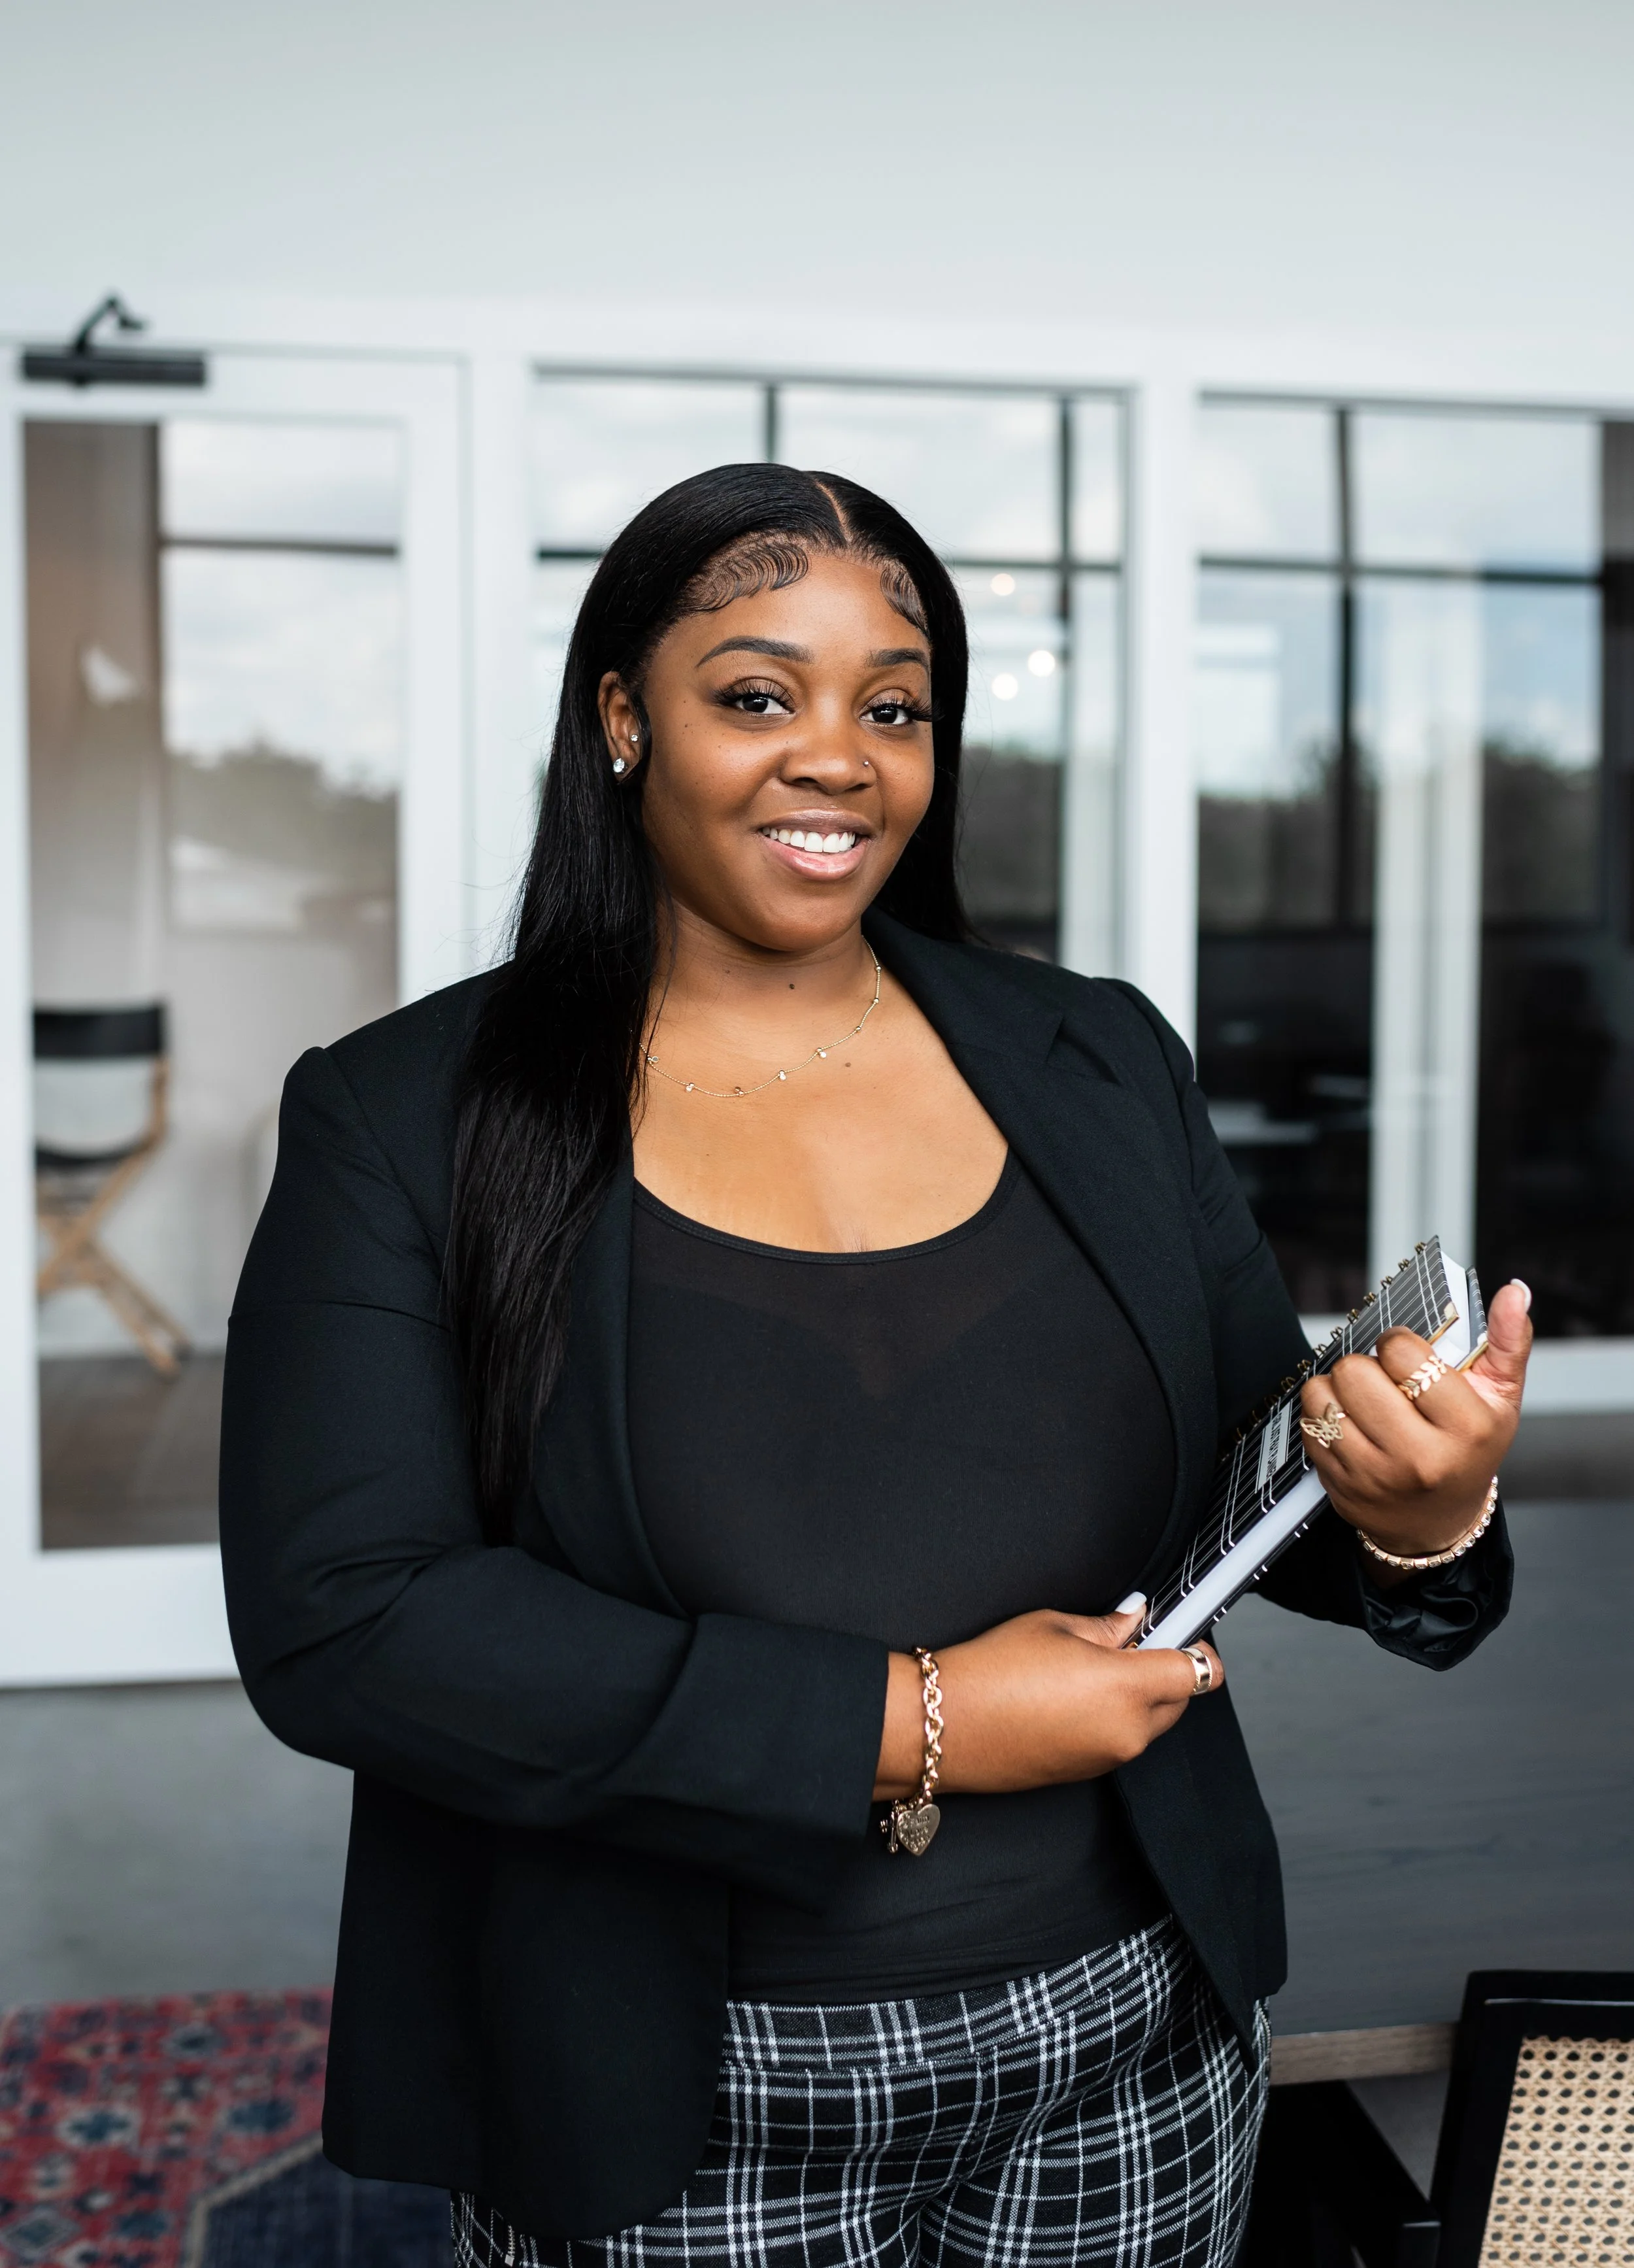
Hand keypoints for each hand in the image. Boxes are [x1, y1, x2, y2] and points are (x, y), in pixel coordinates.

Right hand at [872, 1606, 1220, 1798]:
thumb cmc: (992, 1670)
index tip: (1182, 1631)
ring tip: (1086, 1671)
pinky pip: (1120, 1741)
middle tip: (1126, 1644)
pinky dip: (1112, 1720)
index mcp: (1127, 1688)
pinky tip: (1069, 1699)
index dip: (1197, 1647)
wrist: (945, 1726)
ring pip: (1150, 1723)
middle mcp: (1128, 1731)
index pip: (1199, 1672)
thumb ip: (1108, 1626)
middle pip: (1180, 1699)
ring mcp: (1109, 1758)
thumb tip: (1135, 1621)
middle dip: (1165, 1671)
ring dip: (1137, 1697)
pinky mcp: (1087, 1774)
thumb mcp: (1054, 1625)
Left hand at [1297, 1278, 1531, 1569]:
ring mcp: (1375, 1476)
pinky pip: (1308, 1424)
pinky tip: (1352, 1426)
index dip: (1398, 1343)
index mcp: (1466, 1428)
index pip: (1403, 1353)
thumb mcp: (1500, 1398)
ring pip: (1323, 1394)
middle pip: (1355, 1371)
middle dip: (1366, 1366)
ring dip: (1337, 1389)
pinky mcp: (1340, 1487)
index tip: (1407, 1356)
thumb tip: (1515, 1291)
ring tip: (1366, 1402)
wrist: (1437, 1524)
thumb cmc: (1470, 1451)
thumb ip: (1508, 1341)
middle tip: (1386, 1382)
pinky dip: (1324, 1416)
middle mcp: (1420, 1458)